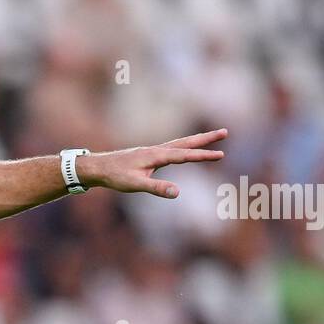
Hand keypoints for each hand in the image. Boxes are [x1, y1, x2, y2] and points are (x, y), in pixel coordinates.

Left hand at [81, 128, 226, 197]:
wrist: (98, 167)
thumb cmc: (115, 176)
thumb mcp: (136, 185)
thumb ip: (157, 188)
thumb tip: (177, 192)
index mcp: (156, 155)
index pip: (185, 155)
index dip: (203, 156)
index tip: (221, 154)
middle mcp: (157, 149)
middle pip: (186, 142)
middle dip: (206, 138)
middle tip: (225, 131)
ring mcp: (153, 151)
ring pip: (180, 143)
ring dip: (196, 140)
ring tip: (212, 137)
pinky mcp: (149, 155)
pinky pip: (172, 148)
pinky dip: (184, 146)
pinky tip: (185, 149)